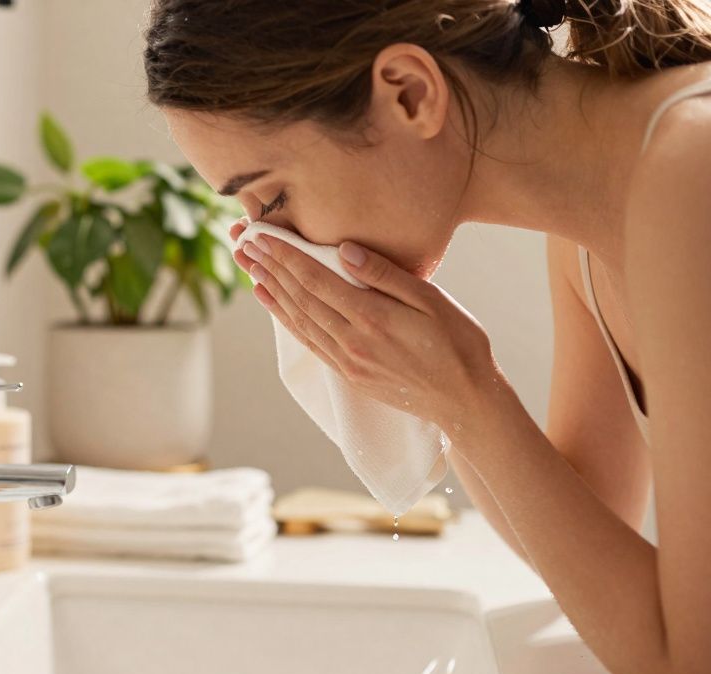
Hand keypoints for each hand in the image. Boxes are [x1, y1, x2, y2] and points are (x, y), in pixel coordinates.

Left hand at [230, 221, 503, 430]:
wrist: (465, 400)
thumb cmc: (458, 343)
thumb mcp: (432, 301)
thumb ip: (386, 275)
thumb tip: (344, 251)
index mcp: (372, 318)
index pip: (316, 280)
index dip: (285, 256)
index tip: (262, 236)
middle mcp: (352, 341)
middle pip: (300, 297)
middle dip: (270, 268)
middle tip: (244, 243)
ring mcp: (347, 360)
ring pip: (299, 319)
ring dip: (271, 290)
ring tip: (249, 267)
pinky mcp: (348, 372)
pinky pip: (308, 340)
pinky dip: (285, 318)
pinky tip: (271, 301)